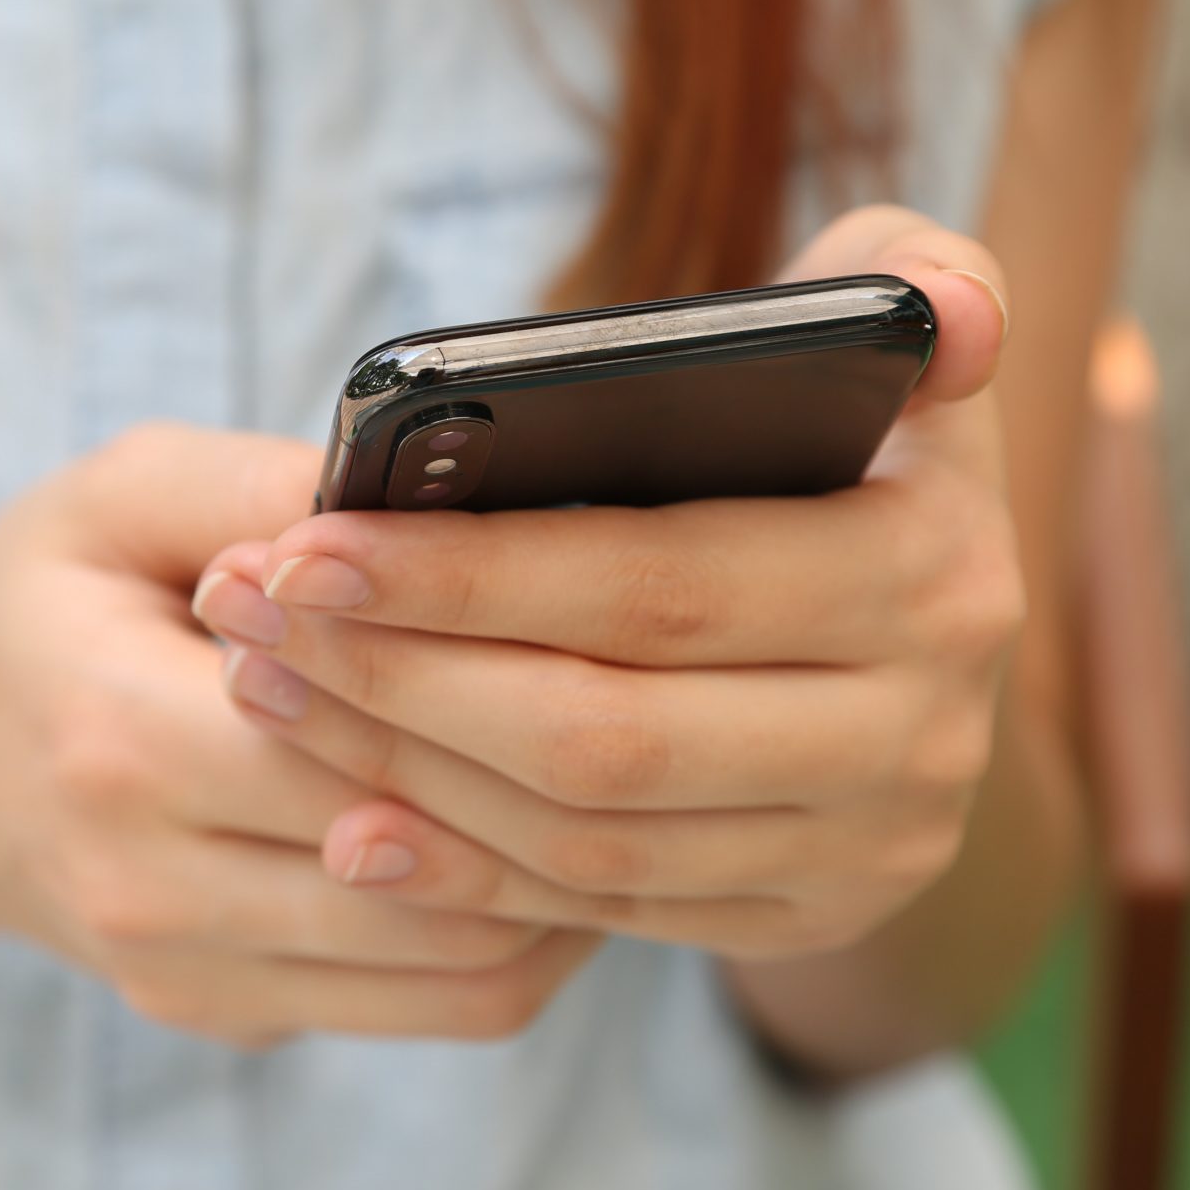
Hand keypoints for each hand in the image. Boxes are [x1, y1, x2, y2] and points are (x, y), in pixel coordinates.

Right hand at [0, 423, 601, 1047]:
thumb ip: (265, 486)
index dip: (495, 687)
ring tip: (636, 781)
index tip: (604, 622)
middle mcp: (148, 885)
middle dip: (562, 790)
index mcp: (117, 736)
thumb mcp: (120, 493)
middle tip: (668, 707)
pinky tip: (563, 844)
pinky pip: (431, 1008)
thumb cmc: (47, 599)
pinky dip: (523, 935)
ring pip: (460, 969)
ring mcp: (189, 974)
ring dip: (572, 883)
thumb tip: (436, 496)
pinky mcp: (229, 1017)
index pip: (362, 741)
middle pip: (433, 868)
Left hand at [190, 207, 1021, 959]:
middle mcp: (923, 732)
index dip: (470, 572)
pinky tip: (350, 820)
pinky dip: (468, 872)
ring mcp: (871, 844)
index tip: (304, 541)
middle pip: (605, 731)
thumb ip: (915, 272)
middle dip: (400, 677)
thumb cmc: (855, 437)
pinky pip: (607, 911)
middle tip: (248, 613)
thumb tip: (940, 310)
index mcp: (934, 571)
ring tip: (269, 686)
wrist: (924, 628)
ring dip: (405, 771)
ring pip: (590, 834)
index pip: (662, 584)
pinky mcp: (807, 916)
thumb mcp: (900, 334)